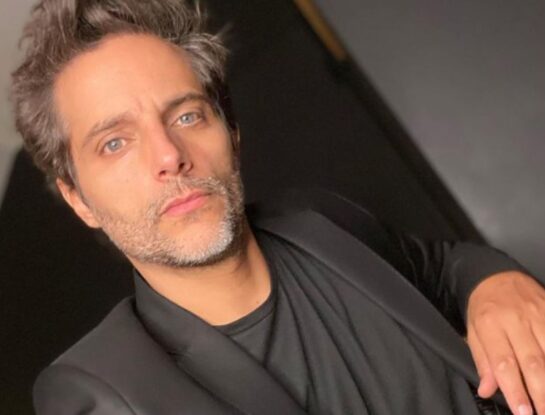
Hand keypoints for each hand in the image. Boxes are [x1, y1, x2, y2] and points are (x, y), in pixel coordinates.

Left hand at [467, 271, 544, 414]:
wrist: (496, 275)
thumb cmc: (484, 307)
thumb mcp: (473, 331)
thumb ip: (482, 361)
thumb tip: (486, 390)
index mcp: (490, 325)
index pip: (504, 363)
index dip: (515, 390)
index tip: (523, 411)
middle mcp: (516, 319)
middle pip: (532, 362)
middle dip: (540, 393)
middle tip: (542, 413)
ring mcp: (538, 314)